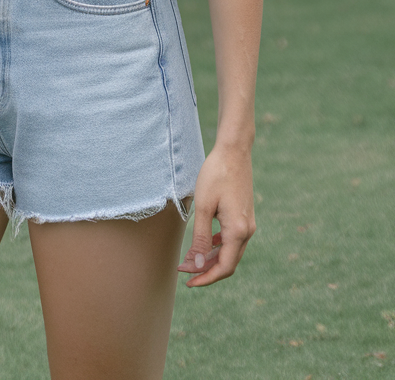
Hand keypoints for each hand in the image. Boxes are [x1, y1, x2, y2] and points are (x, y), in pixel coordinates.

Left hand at [177, 142, 255, 286]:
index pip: (224, 267)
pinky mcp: (245, 216)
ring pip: (230, 252)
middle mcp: (248, 231)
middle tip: (184, 271)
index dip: (205, 278)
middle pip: (228, 263)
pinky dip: (218, 246)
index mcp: (239, 231)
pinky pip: (232, 240)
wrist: (234, 151)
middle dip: (206, 270)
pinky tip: (204, 244)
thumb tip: (196, 264)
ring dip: (211, 259)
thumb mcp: (204, 206)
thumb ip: (200, 238)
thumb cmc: (216, 175)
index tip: (187, 281)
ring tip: (190, 259)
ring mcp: (248, 223)